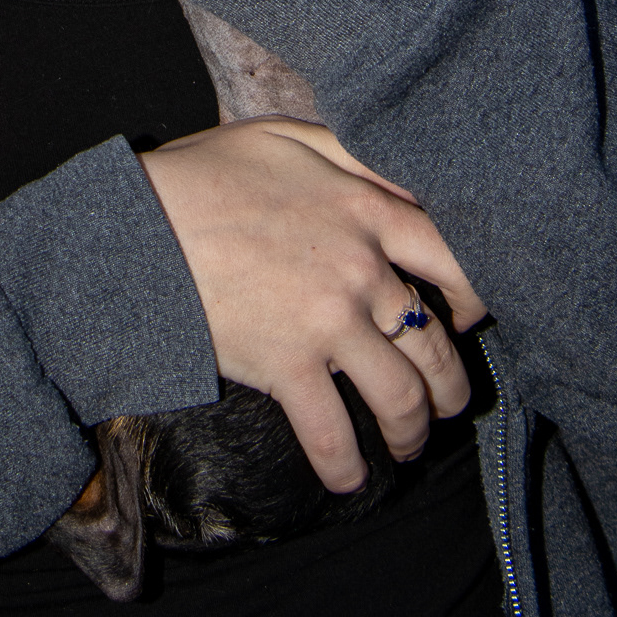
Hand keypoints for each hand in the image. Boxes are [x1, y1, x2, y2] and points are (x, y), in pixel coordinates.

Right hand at [139, 117, 487, 490]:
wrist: (138, 223)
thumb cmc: (207, 174)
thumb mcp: (290, 137)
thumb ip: (354, 155)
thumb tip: (402, 183)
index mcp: (365, 208)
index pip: (452, 257)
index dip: (477, 295)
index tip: (475, 319)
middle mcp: (360, 269)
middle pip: (433, 339)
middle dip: (449, 383)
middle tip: (445, 404)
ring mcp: (326, 321)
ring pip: (399, 395)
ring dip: (412, 430)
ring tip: (406, 444)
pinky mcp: (286, 366)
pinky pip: (333, 432)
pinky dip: (347, 466)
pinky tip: (347, 480)